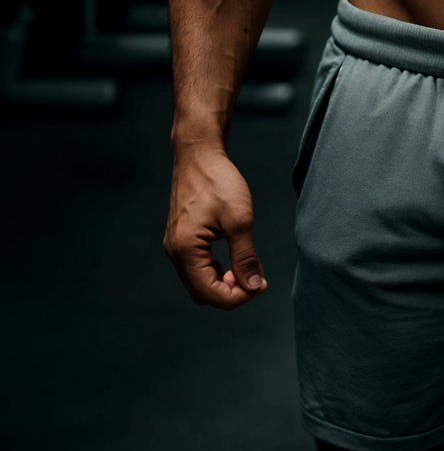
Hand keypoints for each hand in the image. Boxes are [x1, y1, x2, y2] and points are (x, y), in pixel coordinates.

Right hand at [164, 145, 267, 308]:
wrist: (199, 154)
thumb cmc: (219, 182)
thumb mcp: (239, 220)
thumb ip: (245, 257)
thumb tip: (254, 287)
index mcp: (186, 250)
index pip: (211, 294)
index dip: (238, 297)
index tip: (261, 284)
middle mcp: (175, 252)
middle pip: (202, 293)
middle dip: (230, 292)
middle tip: (255, 277)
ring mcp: (174, 245)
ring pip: (197, 282)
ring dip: (222, 282)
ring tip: (245, 267)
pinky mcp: (179, 238)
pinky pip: (195, 267)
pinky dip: (213, 270)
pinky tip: (231, 257)